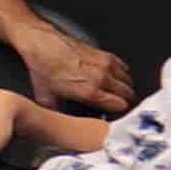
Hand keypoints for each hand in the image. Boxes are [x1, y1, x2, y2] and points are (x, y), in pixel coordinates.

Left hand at [20, 22, 137, 117]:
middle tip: (114, 106)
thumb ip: (59, 115)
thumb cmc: (44, 69)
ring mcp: (105, 64)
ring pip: (128, 82)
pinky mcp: (105, 54)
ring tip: (113, 94)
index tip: (112, 115)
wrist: (42, 45)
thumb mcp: (46, 100)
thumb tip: (64, 124)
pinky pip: (124, 68)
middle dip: (123, 102)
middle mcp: (101, 78)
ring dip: (123, 89)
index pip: (120, 107)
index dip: (118, 113)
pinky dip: (121, 75)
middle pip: (128, 95)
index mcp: (90, 92)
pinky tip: (111, 79)